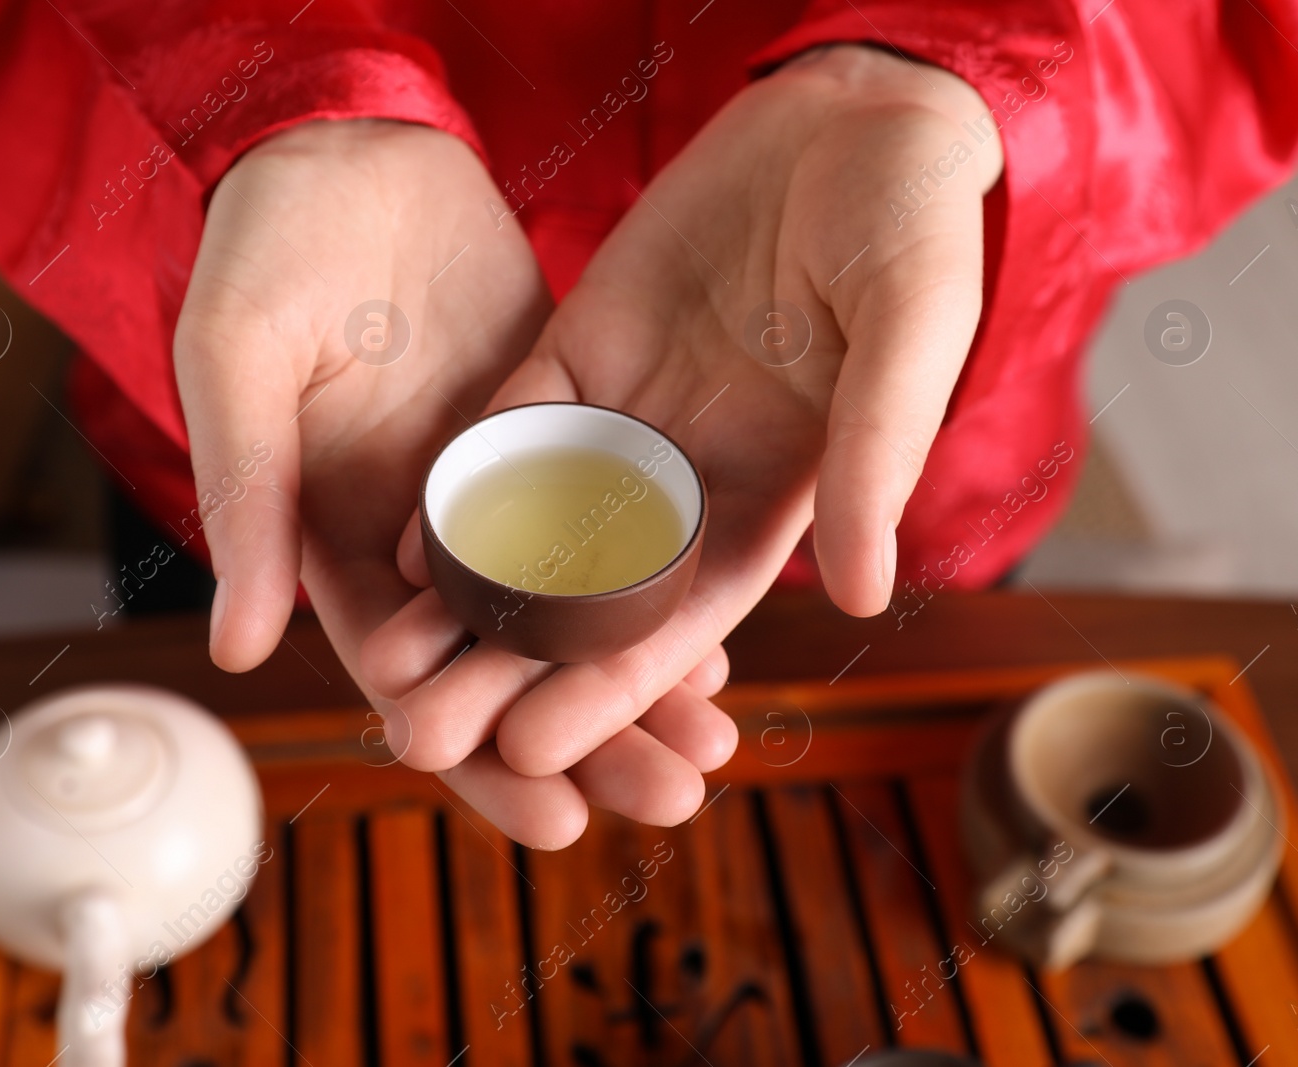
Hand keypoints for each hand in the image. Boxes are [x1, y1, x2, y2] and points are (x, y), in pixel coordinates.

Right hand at [173, 120, 732, 846]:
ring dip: (637, 677)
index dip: (482, 754)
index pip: (414, 681)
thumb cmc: (268, 247)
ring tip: (714, 742)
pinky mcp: (554, 429)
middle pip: (510, 667)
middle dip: (589, 738)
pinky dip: (652, 579)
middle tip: (674, 800)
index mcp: (337, 541)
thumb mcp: (240, 367)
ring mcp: (495, 486)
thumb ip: (249, 503)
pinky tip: (716, 633)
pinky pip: (610, 522)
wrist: (347, 149)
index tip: (559, 818)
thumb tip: (240, 651)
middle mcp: (423, 534)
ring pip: (570, 609)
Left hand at [361, 45, 1002, 844]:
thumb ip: (876, 455)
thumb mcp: (907, 334)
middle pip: (588, 598)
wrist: (851, 114)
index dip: (610, 690)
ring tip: (387, 665)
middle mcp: (689, 474)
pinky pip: (510, 427)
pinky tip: (399, 542)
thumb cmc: (909, 225)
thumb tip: (863, 591)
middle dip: (512, 671)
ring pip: (533, 528)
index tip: (536, 751)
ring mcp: (629, 414)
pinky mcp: (582, 348)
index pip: (682, 618)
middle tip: (428, 738)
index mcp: (773, 494)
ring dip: (465, 599)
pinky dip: (459, 487)